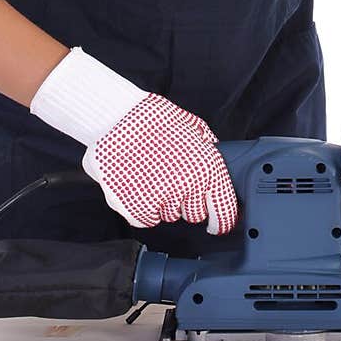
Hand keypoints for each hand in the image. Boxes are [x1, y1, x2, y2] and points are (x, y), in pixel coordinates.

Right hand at [83, 92, 238, 232]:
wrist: (116, 116)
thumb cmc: (155, 118)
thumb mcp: (193, 128)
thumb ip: (208, 152)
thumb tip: (215, 170)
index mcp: (207, 167)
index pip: (223, 211)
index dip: (222, 220)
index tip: (218, 224)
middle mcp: (187, 186)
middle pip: (195, 215)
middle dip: (187, 200)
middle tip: (172, 177)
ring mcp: (160, 199)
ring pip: (169, 216)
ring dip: (163, 202)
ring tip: (150, 174)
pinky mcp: (134, 208)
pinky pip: (146, 219)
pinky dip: (142, 207)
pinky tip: (137, 184)